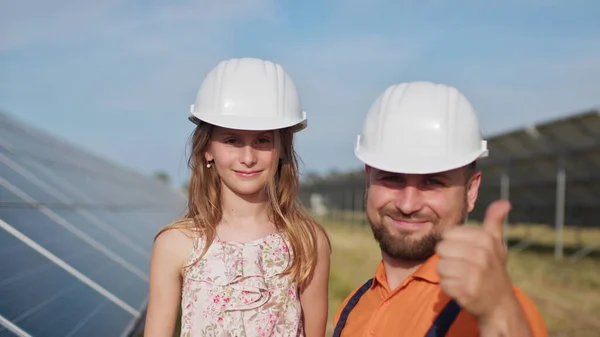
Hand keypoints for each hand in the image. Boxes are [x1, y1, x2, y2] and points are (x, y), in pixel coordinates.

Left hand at [435, 200, 515, 320]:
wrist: (500, 305)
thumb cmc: (493, 270)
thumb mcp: (496, 245)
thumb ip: (494, 222)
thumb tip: (505, 202)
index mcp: (485, 239)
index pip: (448, 234)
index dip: (453, 244)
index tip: (466, 253)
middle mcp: (481, 254)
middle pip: (441, 249)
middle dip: (449, 259)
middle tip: (464, 268)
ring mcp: (474, 274)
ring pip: (440, 266)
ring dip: (448, 274)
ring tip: (463, 278)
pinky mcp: (466, 291)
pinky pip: (442, 283)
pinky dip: (449, 288)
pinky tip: (462, 289)